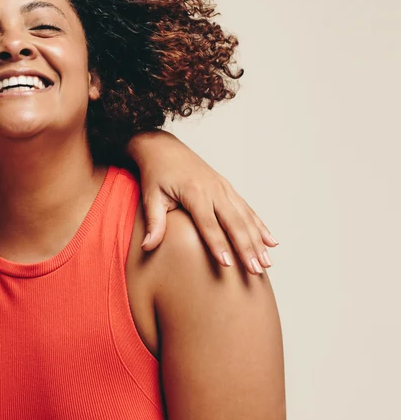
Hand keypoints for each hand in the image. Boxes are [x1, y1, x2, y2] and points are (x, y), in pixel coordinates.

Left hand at [128, 131, 277, 275]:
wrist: (163, 148)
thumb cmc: (156, 175)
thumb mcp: (150, 198)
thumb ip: (154, 223)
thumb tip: (147, 248)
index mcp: (195, 192)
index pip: (208, 224)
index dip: (218, 244)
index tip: (228, 264)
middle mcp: (214, 189)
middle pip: (234, 223)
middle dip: (246, 248)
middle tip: (255, 271)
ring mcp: (224, 188)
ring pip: (246, 218)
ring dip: (258, 241)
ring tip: (266, 263)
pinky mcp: (228, 188)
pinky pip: (248, 210)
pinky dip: (260, 226)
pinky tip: (271, 242)